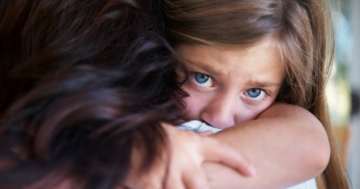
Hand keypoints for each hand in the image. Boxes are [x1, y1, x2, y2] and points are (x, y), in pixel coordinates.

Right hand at [122, 123, 254, 188]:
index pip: (221, 150)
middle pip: (203, 187)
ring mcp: (167, 172)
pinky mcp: (150, 183)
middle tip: (194, 186)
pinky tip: (151, 184)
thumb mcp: (171, 131)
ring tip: (167, 180)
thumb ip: (191, 140)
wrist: (116, 133)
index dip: (238, 161)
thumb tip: (209, 139)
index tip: (252, 171)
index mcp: (189, 142)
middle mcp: (182, 157)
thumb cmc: (145, 132)